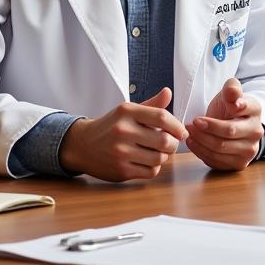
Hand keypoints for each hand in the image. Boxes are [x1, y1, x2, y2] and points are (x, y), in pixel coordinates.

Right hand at [57, 87, 186, 181]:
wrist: (83, 145)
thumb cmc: (110, 127)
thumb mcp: (128, 111)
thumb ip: (151, 105)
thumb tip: (168, 92)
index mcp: (127, 112)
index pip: (162, 117)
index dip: (177, 125)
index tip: (182, 131)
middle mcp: (123, 131)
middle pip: (164, 140)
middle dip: (173, 143)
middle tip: (171, 143)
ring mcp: (121, 152)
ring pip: (159, 158)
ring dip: (164, 156)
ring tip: (157, 151)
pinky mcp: (121, 170)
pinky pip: (150, 171)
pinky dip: (154, 167)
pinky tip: (147, 160)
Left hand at [185, 78, 262, 170]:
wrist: (231, 126)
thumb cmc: (228, 108)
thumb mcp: (228, 94)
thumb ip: (231, 88)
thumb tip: (233, 93)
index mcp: (255, 110)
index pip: (243, 108)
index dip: (225, 109)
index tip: (202, 116)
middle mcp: (256, 131)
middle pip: (229, 131)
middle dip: (206, 128)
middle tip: (191, 124)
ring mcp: (250, 150)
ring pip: (220, 148)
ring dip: (201, 140)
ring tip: (189, 133)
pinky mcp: (240, 164)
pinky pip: (217, 161)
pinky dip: (201, 152)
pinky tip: (194, 143)